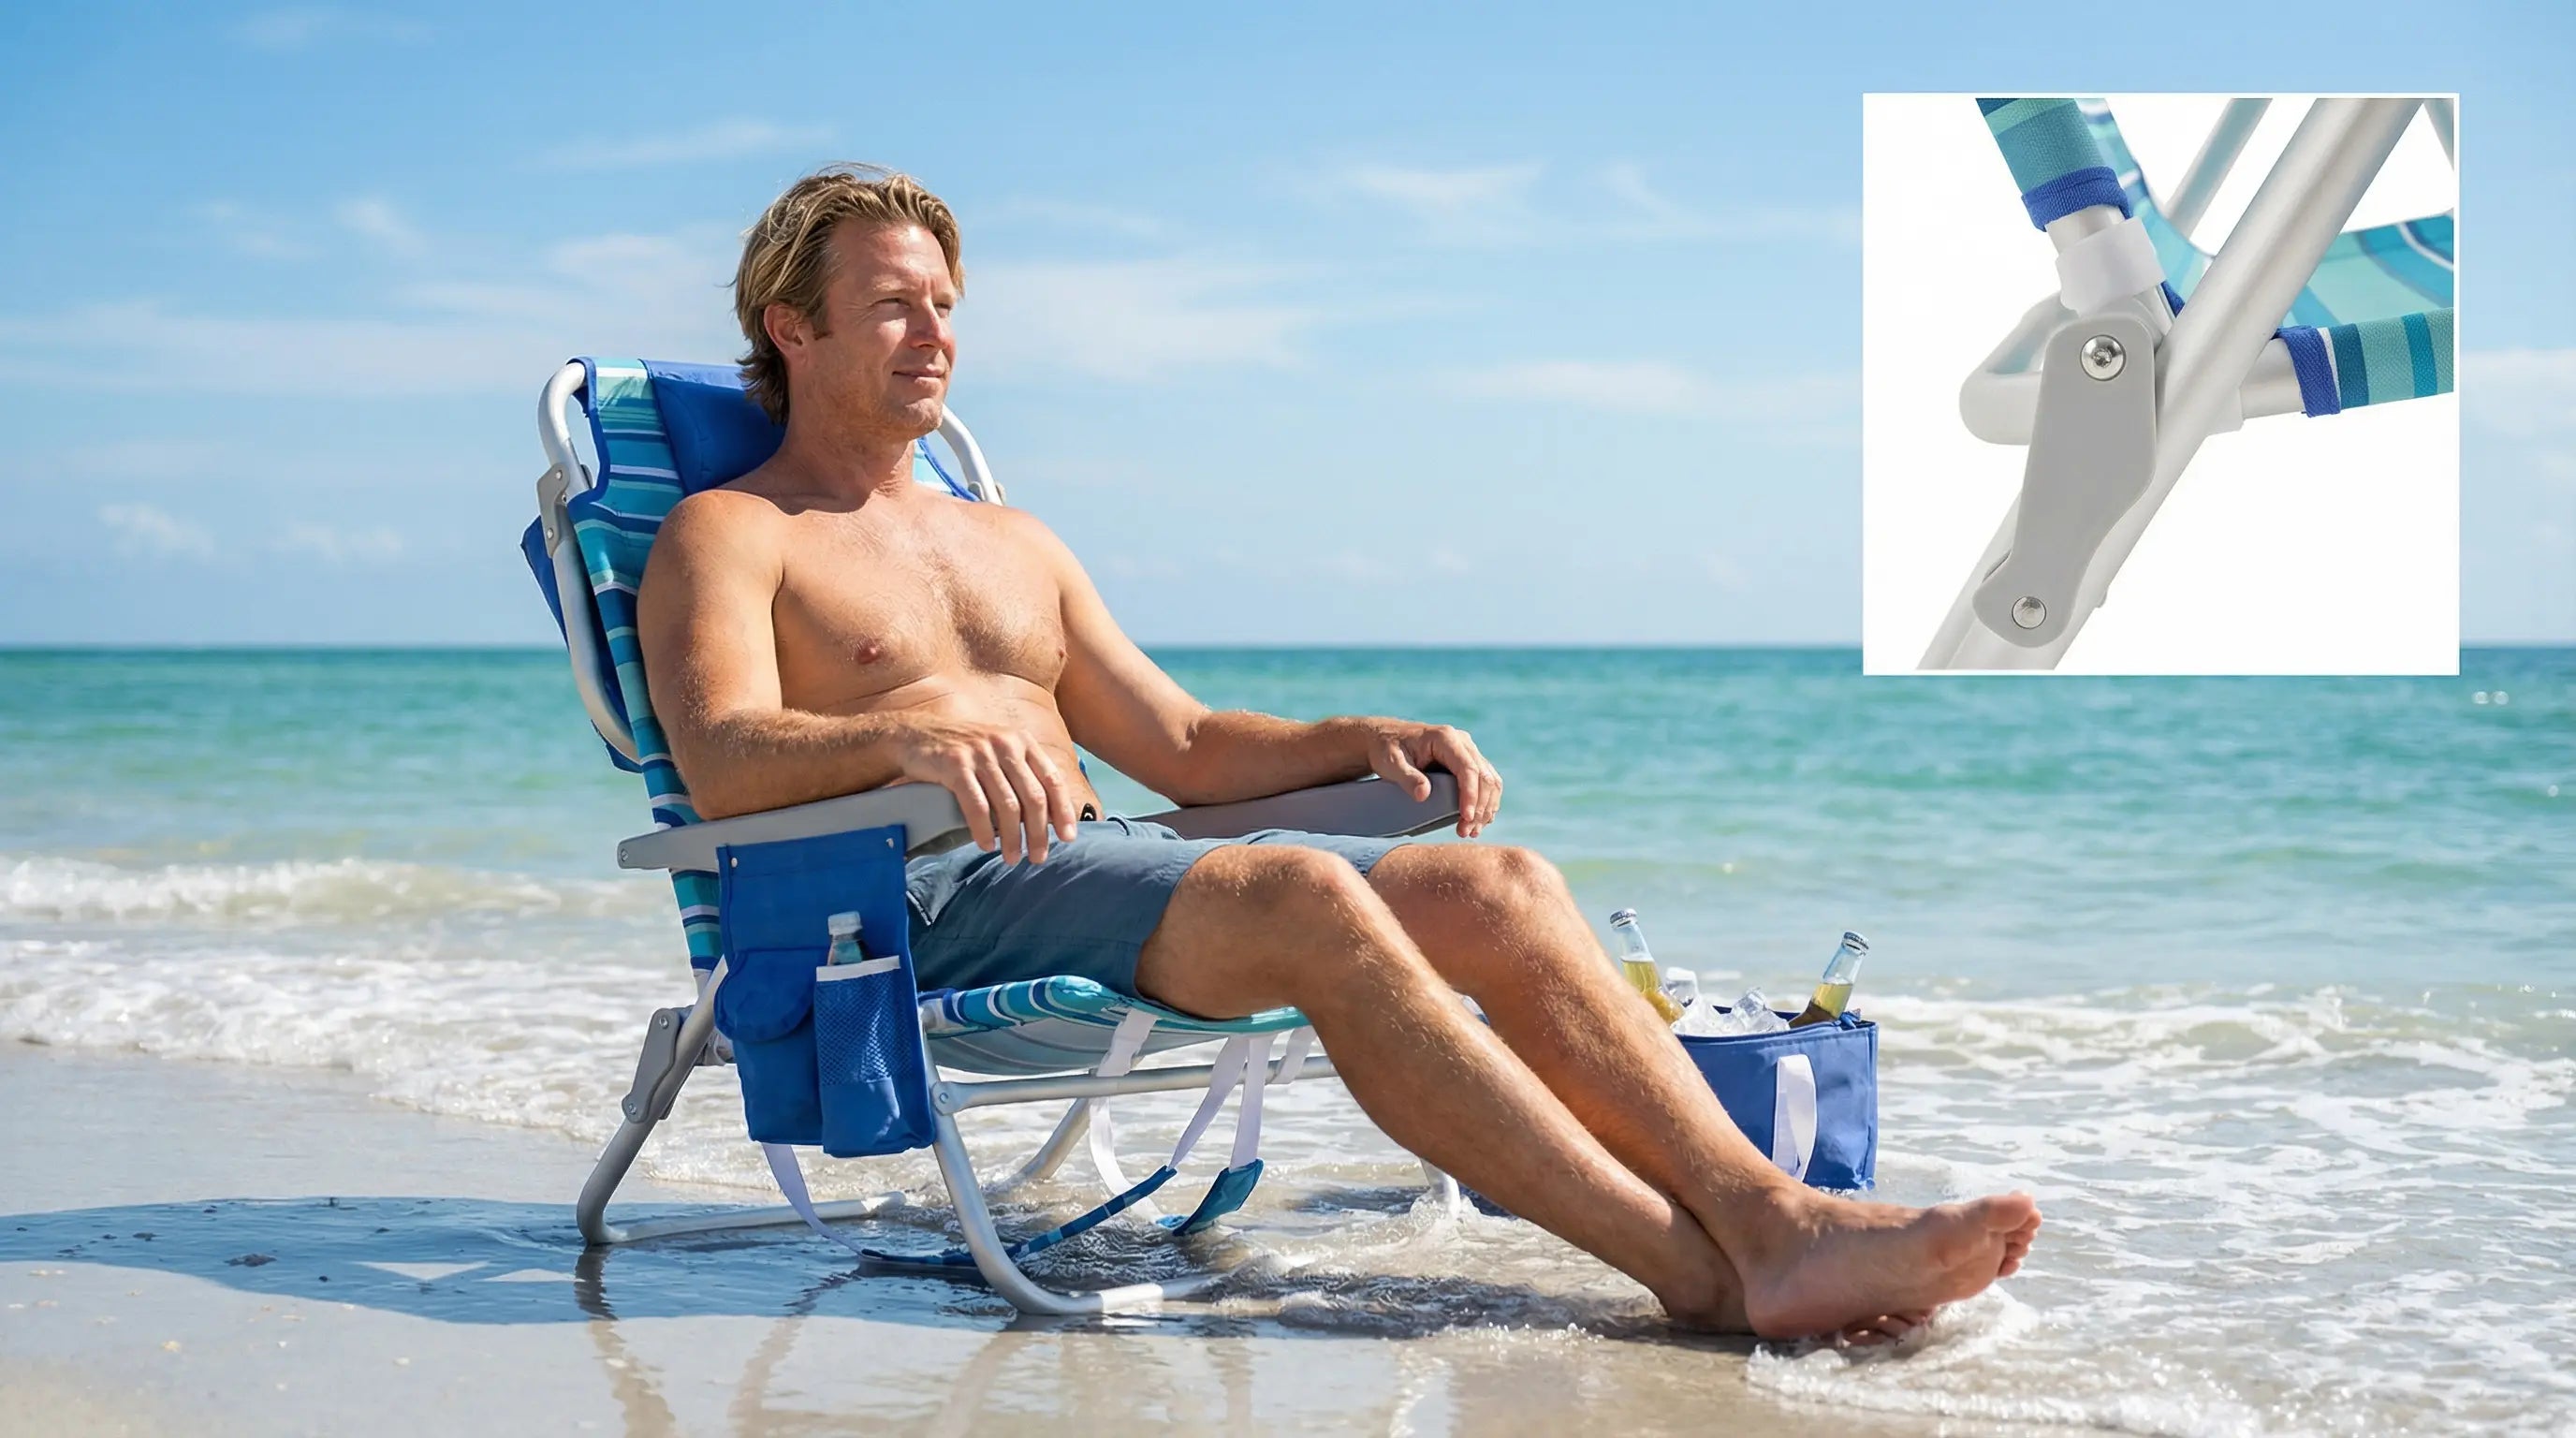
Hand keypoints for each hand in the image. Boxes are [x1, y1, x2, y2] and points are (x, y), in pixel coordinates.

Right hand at [894, 716, 1083, 864]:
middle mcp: (1005, 744)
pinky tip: (987, 846)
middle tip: (1038, 858)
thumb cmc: (964, 749)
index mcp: (1022, 741)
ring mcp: (980, 753)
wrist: (916, 733)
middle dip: (1039, 833)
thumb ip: (1023, 774)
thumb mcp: (999, 750)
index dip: (1063, 811)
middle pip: (1033, 797)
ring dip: (1012, 838)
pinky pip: (976, 806)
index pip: (1052, 780)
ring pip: (1007, 805)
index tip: (1068, 838)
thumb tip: (1050, 817)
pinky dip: (984, 830)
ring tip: (1013, 858)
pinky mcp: (955, 765)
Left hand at [1363, 721, 1502, 837]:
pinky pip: (1486, 783)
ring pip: (1490, 780)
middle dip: (1480, 807)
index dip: (1470, 794)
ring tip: (1472, 831)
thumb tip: (1424, 795)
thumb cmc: (1386, 749)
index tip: (1466, 817)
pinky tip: (1478, 821)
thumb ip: (1407, 777)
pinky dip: (1485, 803)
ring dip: (1486, 808)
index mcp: (1445, 738)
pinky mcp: (1468, 762)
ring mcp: (1467, 751)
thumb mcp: (1390, 763)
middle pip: (1484, 776)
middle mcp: (1462, 742)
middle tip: (1466, 832)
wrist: (1386, 739)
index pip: (1468, 768)